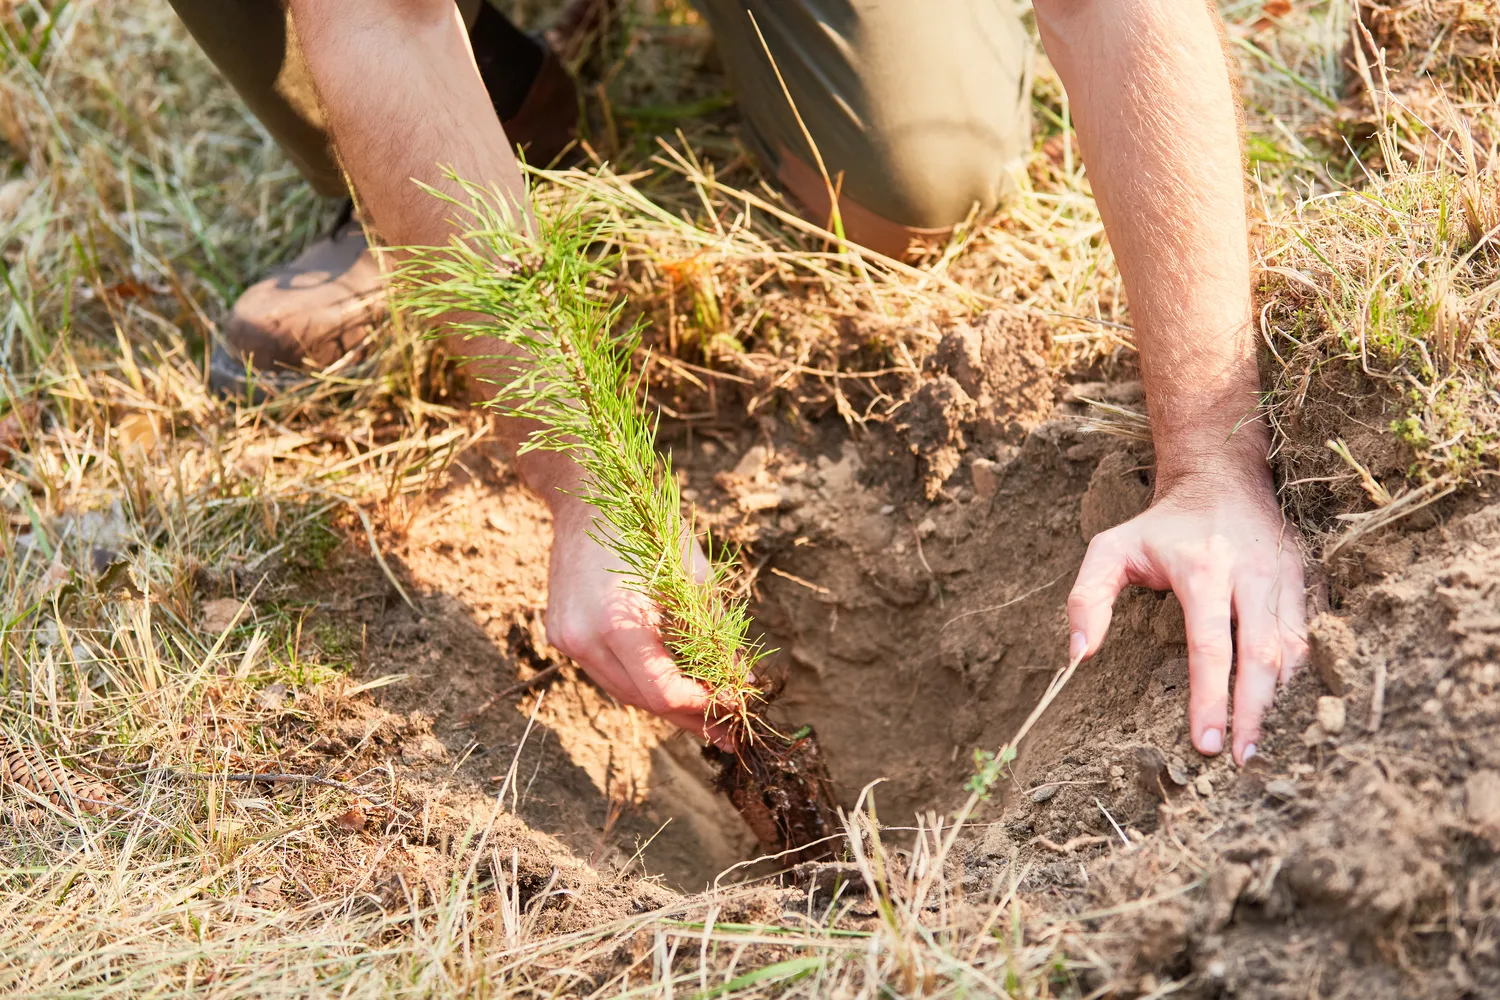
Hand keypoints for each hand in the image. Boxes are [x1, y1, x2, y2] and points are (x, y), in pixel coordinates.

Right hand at [540, 494, 730, 743]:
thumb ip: (714, 636)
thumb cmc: (648, 528)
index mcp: (617, 622)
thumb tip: (739, 681)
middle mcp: (583, 640)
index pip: (664, 691)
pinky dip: (641, 680)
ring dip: (666, 704)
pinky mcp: (561, 636)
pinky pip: (608, 672)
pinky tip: (672, 685)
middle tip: (730, 732)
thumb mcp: (694, 579)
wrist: (588, 498)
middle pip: (644, 700)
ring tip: (707, 717)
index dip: (703, 705)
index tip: (737, 707)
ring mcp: (566, 641)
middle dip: (690, 716)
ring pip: (624, 692)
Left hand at [1066, 468, 1306, 764]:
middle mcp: (1252, 574)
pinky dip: (1304, 678)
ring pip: (1294, 651)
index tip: (1205, 744)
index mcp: (1203, 569)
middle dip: (1254, 714)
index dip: (1211, 699)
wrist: (1223, 475)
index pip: (1210, 647)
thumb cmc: (1161, 523)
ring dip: (1283, 702)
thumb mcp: (1110, 548)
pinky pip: (1313, 638)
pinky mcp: (1309, 582)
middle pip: (1262, 657)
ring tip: (1266, 745)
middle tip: (1242, 761)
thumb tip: (1077, 655)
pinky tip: (1290, 710)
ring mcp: (1287, 578)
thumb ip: (1086, 598)